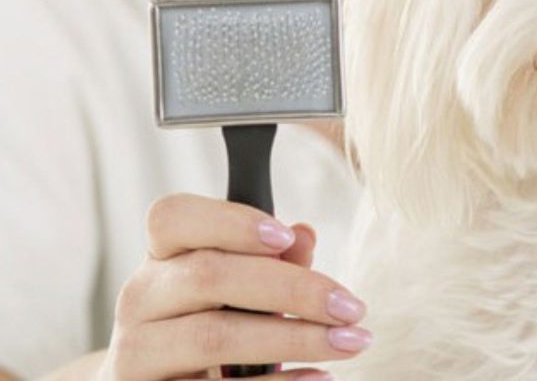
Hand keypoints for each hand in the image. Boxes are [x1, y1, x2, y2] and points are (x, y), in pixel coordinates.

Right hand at [99, 193, 369, 379]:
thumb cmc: (213, 322)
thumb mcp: (240, 287)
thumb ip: (273, 260)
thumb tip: (305, 235)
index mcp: (161, 255)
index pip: (173, 216)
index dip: (231, 221)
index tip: (287, 236)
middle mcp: (140, 297)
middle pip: (208, 275)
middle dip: (292, 288)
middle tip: (353, 307)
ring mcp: (137, 352)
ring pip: (214, 336)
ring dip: (294, 338)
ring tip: (350, 342)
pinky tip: (318, 377)